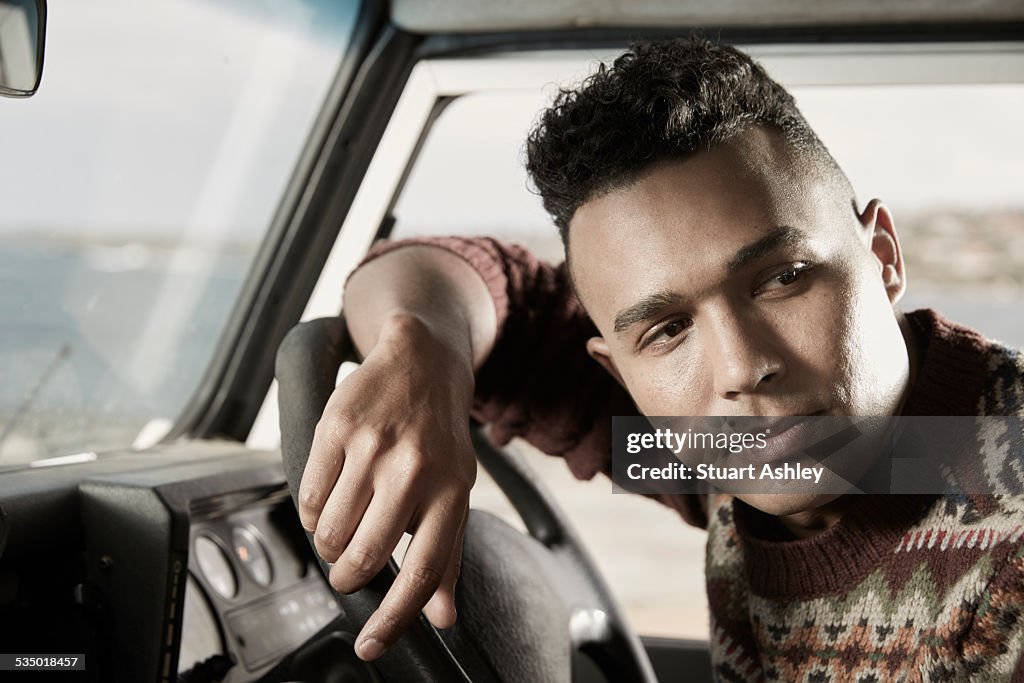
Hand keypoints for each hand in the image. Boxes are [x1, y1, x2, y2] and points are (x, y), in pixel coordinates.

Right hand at [297, 316, 477, 660]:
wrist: (423, 360)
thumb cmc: (441, 438)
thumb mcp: (457, 492)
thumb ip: (448, 555)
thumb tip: (444, 618)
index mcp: (452, 492)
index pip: (424, 571)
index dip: (394, 619)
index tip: (370, 647)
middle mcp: (416, 469)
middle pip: (368, 555)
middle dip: (348, 576)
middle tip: (348, 572)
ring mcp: (374, 447)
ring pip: (332, 530)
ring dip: (330, 544)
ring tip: (343, 527)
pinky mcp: (337, 427)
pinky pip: (309, 496)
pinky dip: (313, 514)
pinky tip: (329, 501)